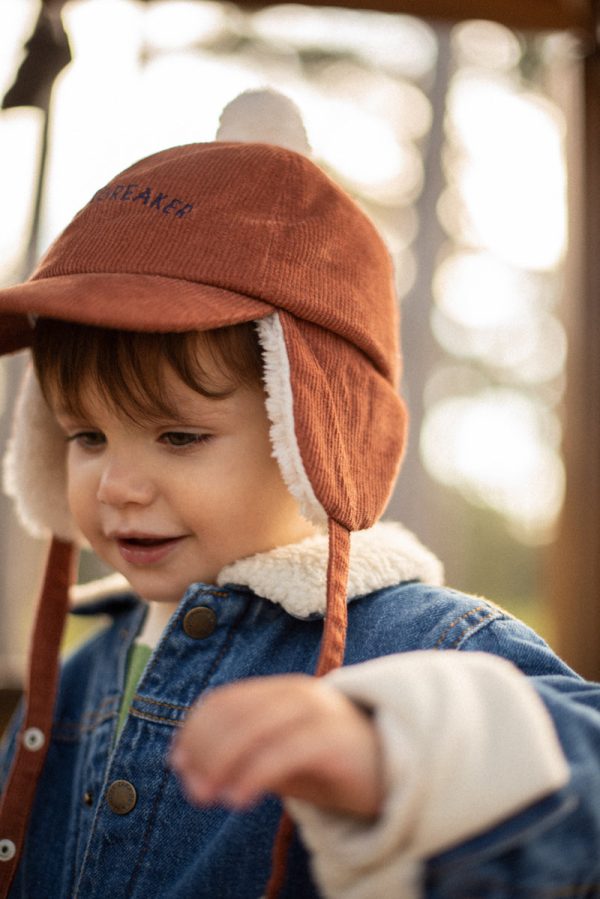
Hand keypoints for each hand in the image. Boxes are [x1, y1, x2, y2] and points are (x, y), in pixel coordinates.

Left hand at [169, 674, 383, 817]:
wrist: (402, 773)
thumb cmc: (336, 768)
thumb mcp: (284, 761)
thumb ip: (244, 757)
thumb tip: (192, 766)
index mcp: (281, 692)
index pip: (224, 700)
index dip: (194, 730)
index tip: (177, 763)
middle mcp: (297, 694)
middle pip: (234, 714)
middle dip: (203, 751)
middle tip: (192, 788)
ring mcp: (317, 712)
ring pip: (253, 729)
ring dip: (221, 763)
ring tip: (206, 796)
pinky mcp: (332, 738)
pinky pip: (283, 752)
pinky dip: (253, 775)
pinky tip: (237, 799)